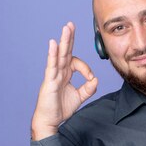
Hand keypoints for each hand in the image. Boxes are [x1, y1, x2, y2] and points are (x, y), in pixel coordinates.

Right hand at [31, 22, 97, 140]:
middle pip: (65, 51)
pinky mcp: (49, 81)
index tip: (91, 79)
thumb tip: (96, 79)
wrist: (50, 121)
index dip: (86, 68)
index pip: (76, 62)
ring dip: (64, 41)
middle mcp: (58, 72)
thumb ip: (88, 88)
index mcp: (65, 74)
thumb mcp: (80, 97)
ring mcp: (53, 75)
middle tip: (71, 24)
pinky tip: (54, 44)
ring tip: (66, 28)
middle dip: (69, 38)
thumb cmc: (61, 108)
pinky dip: (53, 54)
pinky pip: (51, 65)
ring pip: (59, 55)